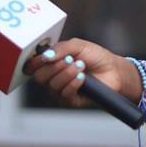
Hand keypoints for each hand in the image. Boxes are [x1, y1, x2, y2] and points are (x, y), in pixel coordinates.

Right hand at [23, 38, 140, 106]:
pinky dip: (73, 83)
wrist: (113, 69)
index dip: (34, 63)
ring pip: (52, 85)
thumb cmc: (95, 56)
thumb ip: (60, 48)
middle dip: (54, 67)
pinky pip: (65, 94)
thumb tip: (45, 56)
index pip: (32, 67)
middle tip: (69, 59)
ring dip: (67, 73)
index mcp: (50, 63)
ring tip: (81, 66)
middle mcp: (53, 77)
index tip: (44, 57)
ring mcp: (61, 90)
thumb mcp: (77, 45)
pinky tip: (83, 77)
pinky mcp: (71, 100)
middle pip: (39, 77)